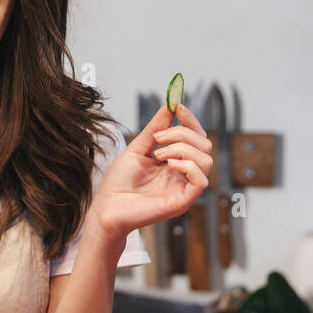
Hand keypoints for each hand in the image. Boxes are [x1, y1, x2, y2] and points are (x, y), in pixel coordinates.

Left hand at [90, 103, 213, 241]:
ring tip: (158, 155)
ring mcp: (184, 188)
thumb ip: (155, 128)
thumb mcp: (137, 149)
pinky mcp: (183, 201)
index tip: (178, 106)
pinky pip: (201, 180)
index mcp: (175, 162)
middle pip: (204, 145)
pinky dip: (188, 166)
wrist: (106, 208)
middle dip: (183, 133)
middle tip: (157, 139)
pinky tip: (169, 165)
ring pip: (206, 160)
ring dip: (182, 149)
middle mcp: (183, 174)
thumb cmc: (118, 183)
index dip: (190, 120)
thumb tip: (169, 104)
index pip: (196, 137)